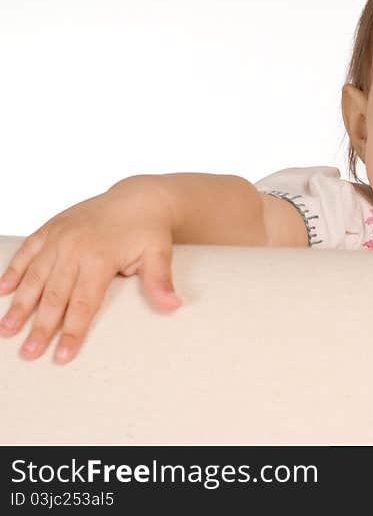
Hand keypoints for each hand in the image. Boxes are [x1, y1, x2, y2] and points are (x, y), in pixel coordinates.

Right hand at [0, 178, 181, 363]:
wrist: (139, 197)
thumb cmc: (149, 230)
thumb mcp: (160, 253)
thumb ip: (160, 280)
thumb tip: (173, 306)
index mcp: (100, 257)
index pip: (83, 303)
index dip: (72, 331)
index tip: (62, 356)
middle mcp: (74, 247)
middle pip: (54, 295)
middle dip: (40, 327)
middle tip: (29, 354)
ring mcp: (59, 236)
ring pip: (34, 275)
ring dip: (19, 304)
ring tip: (6, 329)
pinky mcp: (51, 227)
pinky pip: (27, 251)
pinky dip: (13, 270)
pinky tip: (2, 291)